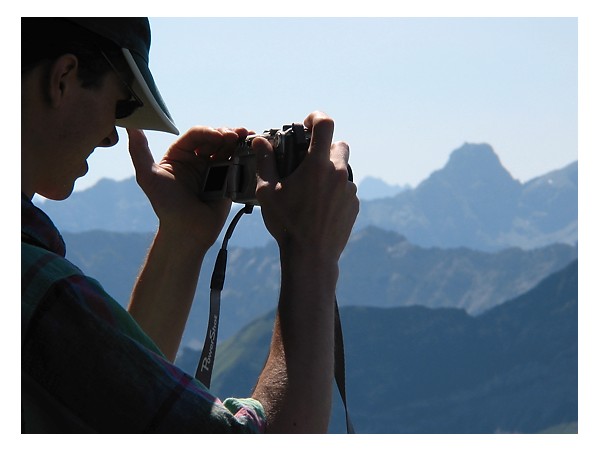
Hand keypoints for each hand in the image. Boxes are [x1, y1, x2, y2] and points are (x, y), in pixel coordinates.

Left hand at [127, 126, 248, 250]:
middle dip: (226, 133)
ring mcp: (214, 169)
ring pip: (228, 147)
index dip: (208, 132)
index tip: (218, 136)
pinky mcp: (228, 180)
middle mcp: (197, 159)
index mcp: (180, 155)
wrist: (188, 231)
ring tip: (247, 137)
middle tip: (235, 135)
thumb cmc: (167, 206)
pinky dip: (245, 153)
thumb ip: (139, 152)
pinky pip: (238, 163)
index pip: (196, 135)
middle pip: (215, 137)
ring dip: (238, 139)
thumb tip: (131, 127)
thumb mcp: (148, 177)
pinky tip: (251, 148)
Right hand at [254, 111, 358, 260]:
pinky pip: (347, 189)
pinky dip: (335, 191)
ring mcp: (349, 190)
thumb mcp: (267, 192)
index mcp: (317, 165)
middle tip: (308, 161)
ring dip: (330, 172)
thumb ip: (265, 162)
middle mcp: (338, 173)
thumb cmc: (287, 224)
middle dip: (325, 147)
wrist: (311, 256)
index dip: (316, 117)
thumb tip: (260, 140)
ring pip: (343, 169)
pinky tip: (320, 207)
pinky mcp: (354, 205)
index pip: (325, 124)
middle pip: (339, 145)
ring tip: (311, 190)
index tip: (307, 123)